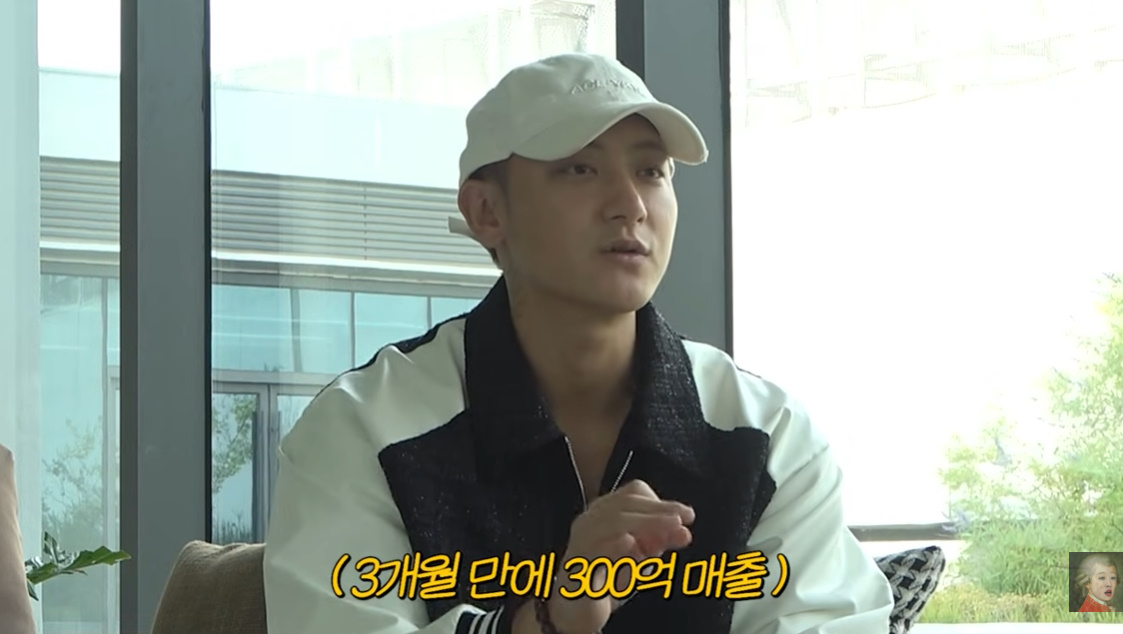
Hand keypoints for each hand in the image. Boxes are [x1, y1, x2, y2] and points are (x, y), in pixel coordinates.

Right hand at [542, 480, 693, 633]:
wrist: (573, 610)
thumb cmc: (605, 577)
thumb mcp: (638, 556)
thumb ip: (658, 542)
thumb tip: (684, 532)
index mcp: (602, 513)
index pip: (632, 494)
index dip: (661, 502)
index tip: (686, 515)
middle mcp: (589, 522)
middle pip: (626, 505)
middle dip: (658, 512)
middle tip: (683, 521)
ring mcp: (581, 543)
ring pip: (614, 523)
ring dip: (647, 524)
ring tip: (671, 530)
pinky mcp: (578, 567)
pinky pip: (597, 552)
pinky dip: (616, 546)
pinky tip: (632, 544)